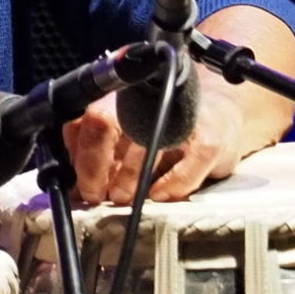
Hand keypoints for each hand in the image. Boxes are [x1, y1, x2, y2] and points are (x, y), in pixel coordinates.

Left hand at [61, 4, 294, 203]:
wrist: (221, 109)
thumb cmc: (165, 125)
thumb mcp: (128, 134)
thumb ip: (100, 153)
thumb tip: (73, 189)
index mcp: (117, 96)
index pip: (82, 121)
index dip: (77, 157)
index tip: (78, 185)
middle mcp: (144, 98)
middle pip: (102, 122)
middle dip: (94, 166)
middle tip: (97, 194)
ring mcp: (179, 116)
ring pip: (141, 146)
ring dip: (128, 179)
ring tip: (124, 197)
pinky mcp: (209, 138)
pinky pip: (182, 168)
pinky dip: (167, 187)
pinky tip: (157, 195)